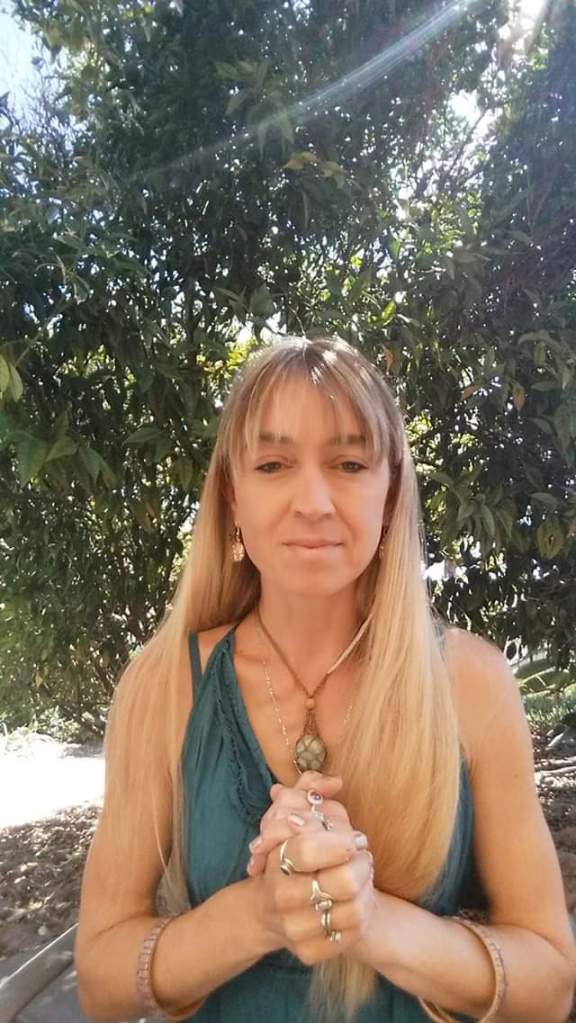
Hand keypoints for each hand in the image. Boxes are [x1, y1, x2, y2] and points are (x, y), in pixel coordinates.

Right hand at [249, 772, 375, 964]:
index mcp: (276, 863)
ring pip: (353, 911)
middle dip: (362, 866)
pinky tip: (355, 904)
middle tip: (364, 857)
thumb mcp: (292, 818)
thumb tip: (335, 781)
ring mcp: (294, 930)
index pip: (309, 849)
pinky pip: (350, 936)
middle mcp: (280, 898)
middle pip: (343, 882)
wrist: (270, 910)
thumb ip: (308, 790)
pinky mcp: (308, 953)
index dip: (340, 843)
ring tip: (362, 879)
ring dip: (366, 891)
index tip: (355, 839)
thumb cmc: (288, 856)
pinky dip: (360, 918)